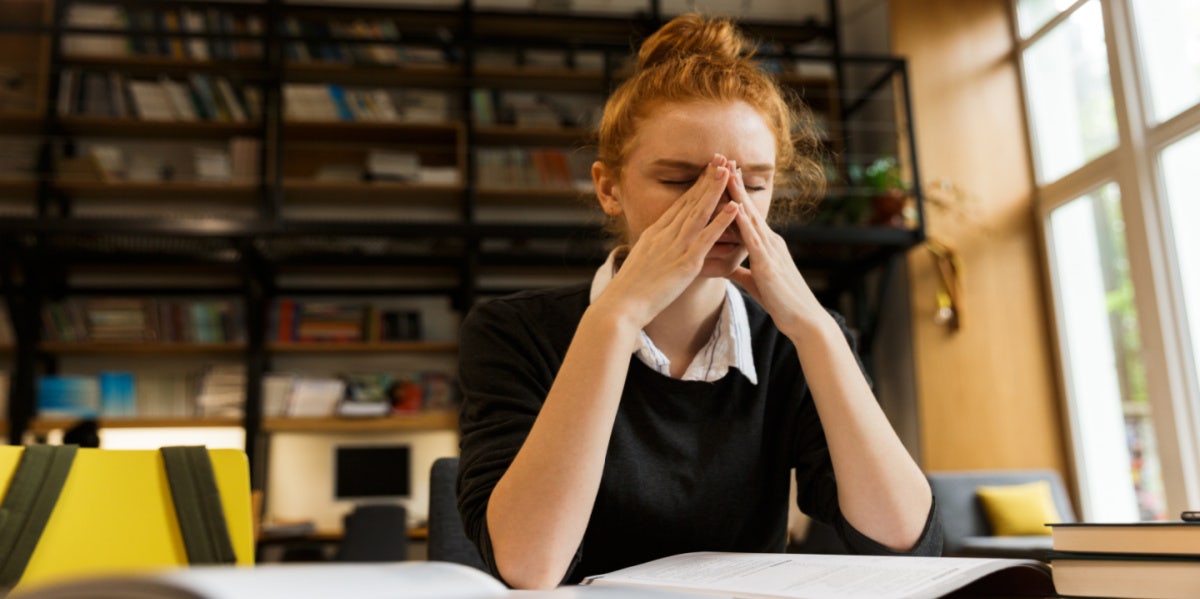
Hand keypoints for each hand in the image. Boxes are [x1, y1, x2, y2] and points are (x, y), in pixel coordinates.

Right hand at [596, 154, 739, 329]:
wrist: (620, 305)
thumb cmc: (630, 290)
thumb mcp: (641, 261)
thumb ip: (653, 249)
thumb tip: (657, 244)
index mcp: (655, 233)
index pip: (680, 204)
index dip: (696, 185)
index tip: (708, 169)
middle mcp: (665, 235)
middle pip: (690, 201)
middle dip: (707, 178)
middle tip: (722, 157)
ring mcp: (676, 247)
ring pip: (700, 212)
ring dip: (715, 190)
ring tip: (729, 170)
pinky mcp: (686, 263)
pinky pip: (707, 238)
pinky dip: (721, 221)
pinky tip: (735, 207)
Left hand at [725, 164, 826, 337]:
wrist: (804, 320)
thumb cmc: (781, 303)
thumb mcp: (755, 282)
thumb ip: (742, 271)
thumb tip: (726, 266)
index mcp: (766, 246)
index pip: (746, 215)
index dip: (734, 195)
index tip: (723, 176)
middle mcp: (770, 242)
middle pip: (748, 208)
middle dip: (736, 185)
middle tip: (723, 161)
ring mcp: (770, 251)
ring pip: (750, 218)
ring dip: (738, 195)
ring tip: (727, 173)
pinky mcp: (768, 265)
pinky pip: (753, 240)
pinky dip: (743, 223)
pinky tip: (734, 209)